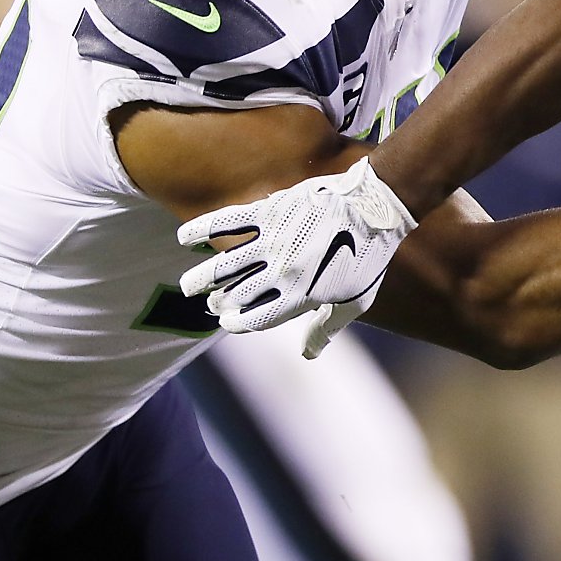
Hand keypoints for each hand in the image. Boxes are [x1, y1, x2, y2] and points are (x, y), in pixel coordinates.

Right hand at [178, 158, 415, 344]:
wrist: (376, 206)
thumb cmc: (370, 256)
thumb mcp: (355, 300)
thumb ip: (327, 327)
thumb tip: (309, 354)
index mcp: (301, 297)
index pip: (255, 320)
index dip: (237, 324)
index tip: (229, 322)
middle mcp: (282, 273)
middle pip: (235, 296)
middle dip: (220, 303)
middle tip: (213, 301)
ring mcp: (273, 241)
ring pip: (223, 266)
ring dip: (200, 278)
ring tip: (189, 285)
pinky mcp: (270, 212)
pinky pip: (227, 222)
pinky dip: (201, 229)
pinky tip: (184, 237)